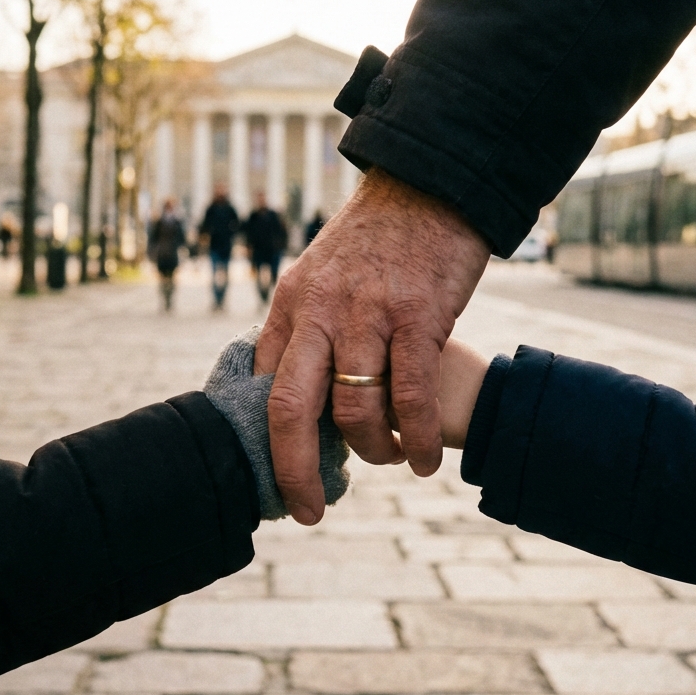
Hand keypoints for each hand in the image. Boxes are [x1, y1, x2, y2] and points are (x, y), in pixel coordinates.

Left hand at [255, 168, 490, 523]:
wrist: (431, 184)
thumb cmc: (378, 241)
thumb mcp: (321, 275)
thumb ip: (307, 328)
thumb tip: (295, 386)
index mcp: (291, 305)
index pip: (264, 386)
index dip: (271, 441)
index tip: (285, 475)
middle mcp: (320, 311)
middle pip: (290, 410)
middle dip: (293, 471)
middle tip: (308, 510)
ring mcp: (368, 314)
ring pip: (355, 410)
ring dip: (374, 451)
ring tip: (395, 458)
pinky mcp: (418, 316)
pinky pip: (411, 397)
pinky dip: (419, 440)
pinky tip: (426, 460)